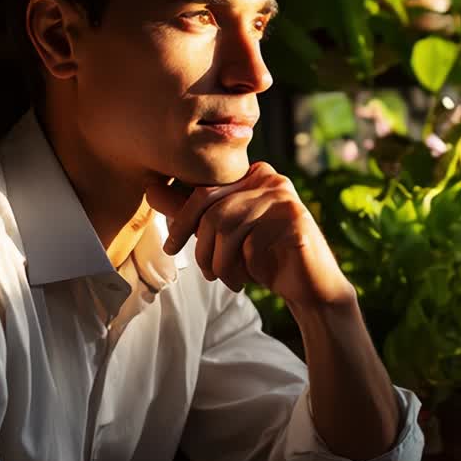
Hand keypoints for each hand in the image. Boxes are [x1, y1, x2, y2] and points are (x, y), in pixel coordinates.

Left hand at [144, 163, 355, 307]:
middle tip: (205, 273)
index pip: (204, 190)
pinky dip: (242, 268)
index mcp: (252, 175)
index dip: (181, 219)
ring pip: (228, 228)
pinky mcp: (295, 221)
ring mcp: (284, 197)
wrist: (310, 286)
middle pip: (213, 209)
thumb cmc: (264, 257)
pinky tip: (249, 278)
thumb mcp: (224, 233)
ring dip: (220, 263)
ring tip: (227, 279)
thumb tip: (150, 188)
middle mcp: (270, 179)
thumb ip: (192, 211)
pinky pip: (251, 243)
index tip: (172, 246)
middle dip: (201, 247)